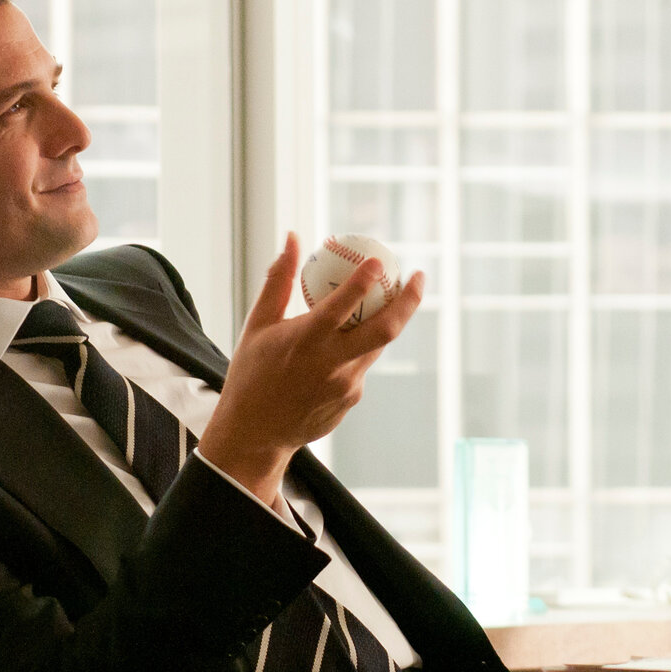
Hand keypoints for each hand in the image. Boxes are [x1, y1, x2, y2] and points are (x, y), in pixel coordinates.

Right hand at [198, 232, 423, 502]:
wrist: (255, 434)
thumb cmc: (252, 373)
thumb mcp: (258, 324)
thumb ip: (279, 280)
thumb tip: (294, 237)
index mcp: (305, 340)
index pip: (343, 304)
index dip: (365, 279)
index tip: (380, 259)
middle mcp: (331, 364)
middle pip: (386, 329)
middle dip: (409, 300)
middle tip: (418, 276)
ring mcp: (346, 385)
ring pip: (375, 346)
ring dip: (382, 322)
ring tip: (386, 299)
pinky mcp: (352, 400)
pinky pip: (360, 367)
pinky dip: (355, 351)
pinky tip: (337, 351)